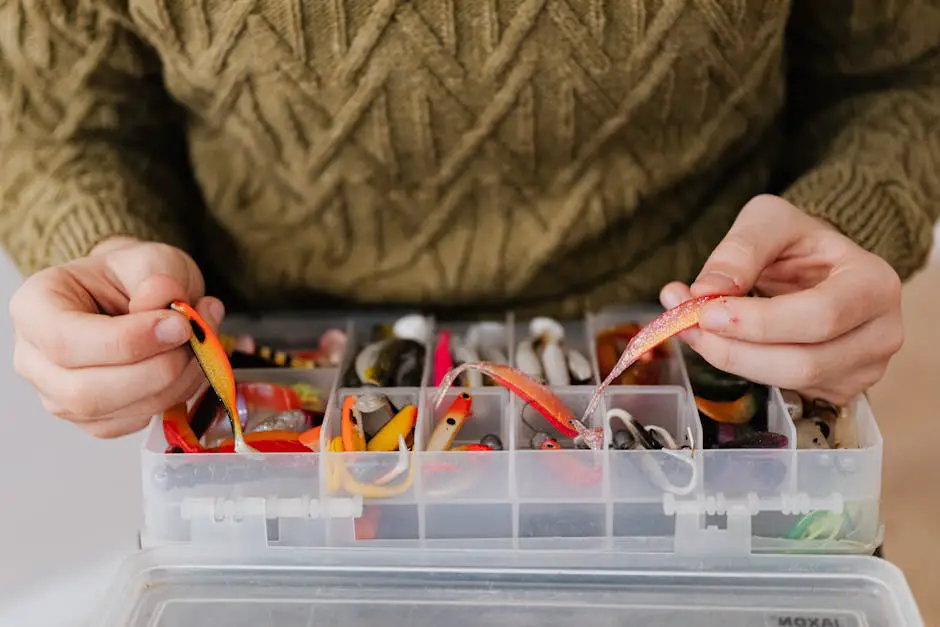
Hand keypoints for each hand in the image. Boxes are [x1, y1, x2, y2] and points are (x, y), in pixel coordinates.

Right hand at [10, 236, 222, 437]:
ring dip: (176, 382)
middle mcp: (35, 359)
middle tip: (196, 337)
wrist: (141, 294)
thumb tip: (164, 300)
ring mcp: (61, 396)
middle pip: (87, 391)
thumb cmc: (135, 276)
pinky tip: (189, 364)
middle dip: (157, 370)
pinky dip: (176, 395)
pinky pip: (137, 420)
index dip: (129, 341)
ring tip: (202, 343)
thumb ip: (158, 276)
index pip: (66, 341)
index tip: (178, 324)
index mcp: (35, 308)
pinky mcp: (95, 419)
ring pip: (118, 411)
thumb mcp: (152, 258)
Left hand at [660, 194, 903, 405]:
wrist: (820, 265)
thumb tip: (706, 290)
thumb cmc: (800, 241)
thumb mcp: (770, 221)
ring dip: (730, 360)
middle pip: (803, 362)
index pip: (820, 316)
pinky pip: (784, 391)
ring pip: (789, 382)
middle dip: (735, 349)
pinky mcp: (838, 389)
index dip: (759, 322)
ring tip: (692, 328)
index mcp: (875, 284)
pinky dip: (742, 369)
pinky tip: (720, 342)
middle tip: (686, 324)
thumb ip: (740, 249)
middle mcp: (880, 333)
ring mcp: (863, 368)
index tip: (707, 312)